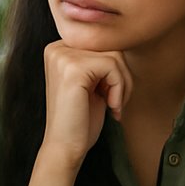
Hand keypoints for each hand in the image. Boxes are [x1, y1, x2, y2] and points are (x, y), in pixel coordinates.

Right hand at [37, 43, 131, 169]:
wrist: (65, 147)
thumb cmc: (80, 119)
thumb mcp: (92, 83)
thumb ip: (101, 60)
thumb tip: (127, 38)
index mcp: (59, 49)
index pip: (101, 44)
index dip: (114, 69)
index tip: (111, 94)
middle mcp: (56, 48)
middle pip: (110, 46)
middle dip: (122, 75)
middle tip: (117, 101)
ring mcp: (63, 57)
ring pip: (115, 55)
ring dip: (123, 83)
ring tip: (114, 105)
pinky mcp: (73, 68)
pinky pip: (113, 66)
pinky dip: (120, 88)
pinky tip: (111, 107)